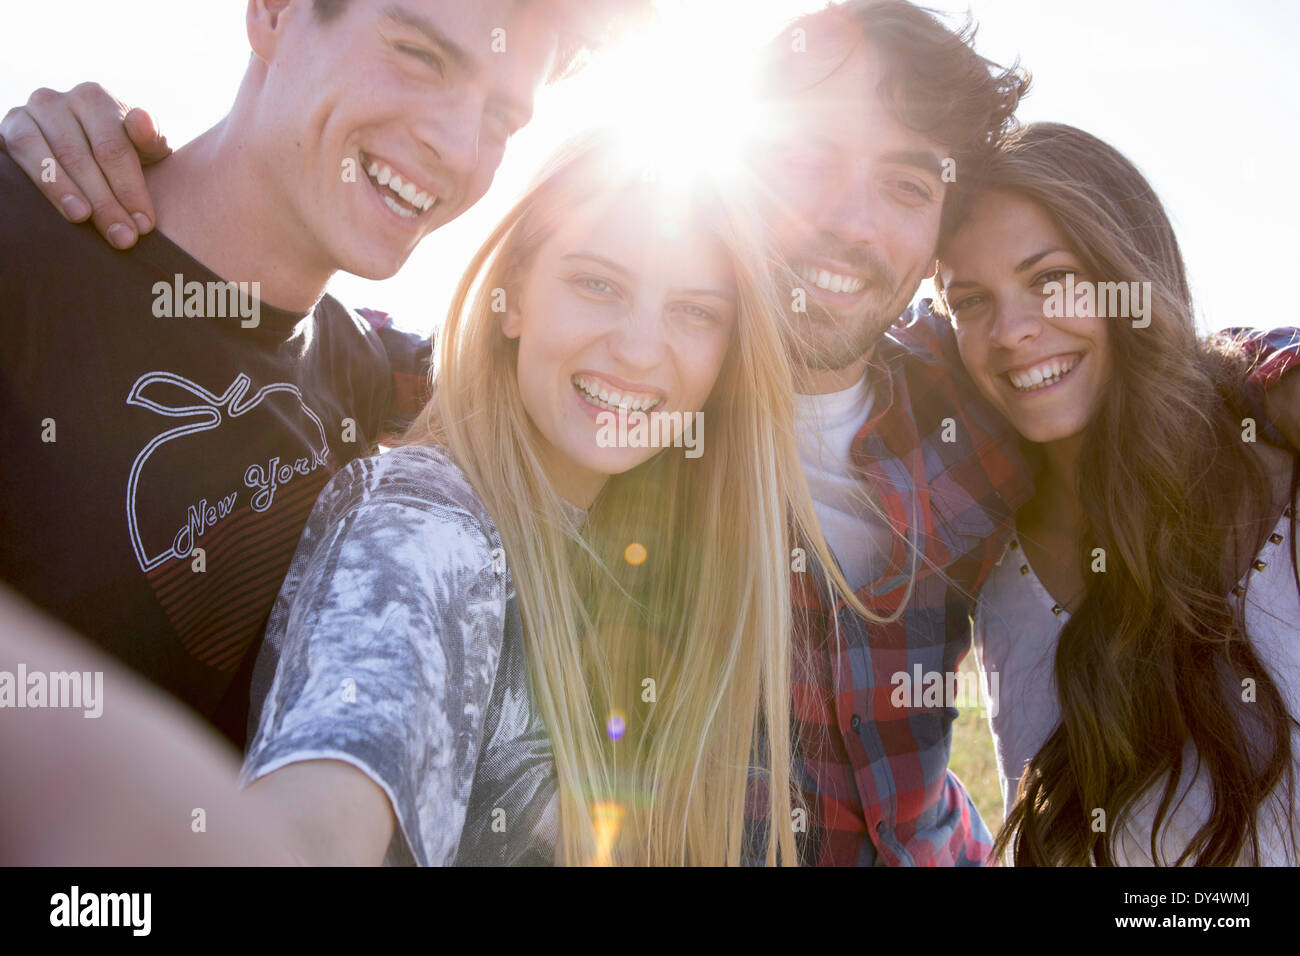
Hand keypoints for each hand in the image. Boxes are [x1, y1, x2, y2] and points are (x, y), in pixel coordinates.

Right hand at [0, 83, 171, 249]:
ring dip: (65, 191)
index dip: (130, 189)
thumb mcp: (146, 147)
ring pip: (47, 156)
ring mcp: (29, 113)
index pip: (113, 148)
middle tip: (122, 237)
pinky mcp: (10, 129)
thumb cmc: (124, 153)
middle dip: (105, 202)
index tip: (145, 225)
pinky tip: (58, 205)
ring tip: (83, 218)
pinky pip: (21, 152)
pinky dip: (39, 180)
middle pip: (80, 156)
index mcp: (95, 99)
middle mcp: (58, 100)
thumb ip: (150, 137)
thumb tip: (140, 121)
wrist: (85, 154)